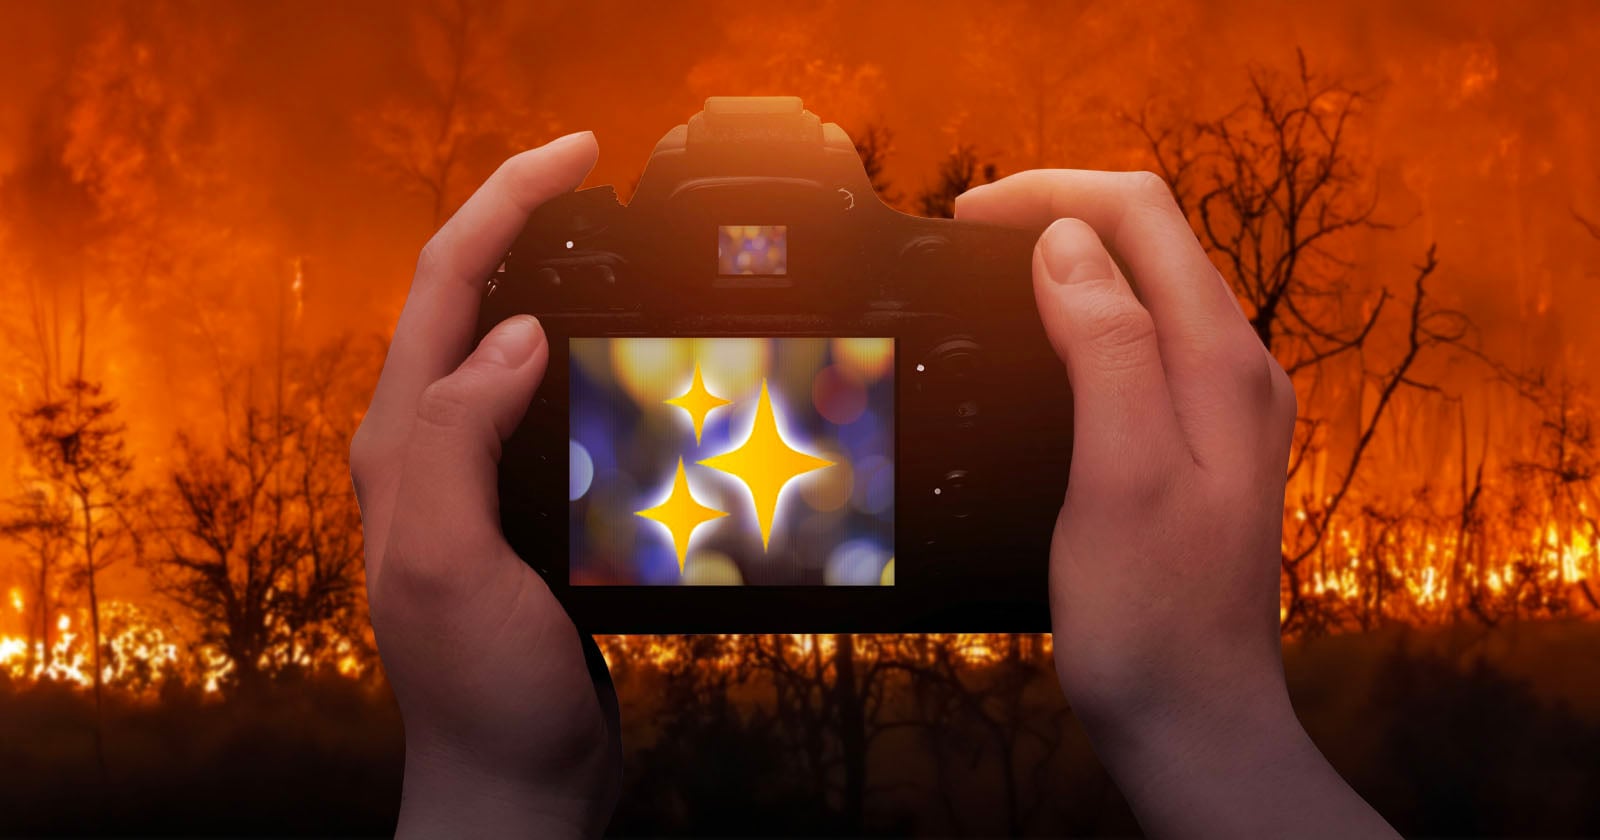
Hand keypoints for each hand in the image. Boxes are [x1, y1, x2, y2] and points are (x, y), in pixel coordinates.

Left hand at [349, 132, 619, 838]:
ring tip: (625, 257)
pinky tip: (636, 365)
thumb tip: (511, 334)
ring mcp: (476, 477)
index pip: (444, 285)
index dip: (506, 204)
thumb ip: (456, 441)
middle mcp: (429, 447)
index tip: (577, 158)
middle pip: (472, 298)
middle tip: (604, 186)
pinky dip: (591, 362)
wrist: (516, 779)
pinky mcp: (522, 508)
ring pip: (513, 346)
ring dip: (563, 286)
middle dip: (529, 225)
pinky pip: (551, 406)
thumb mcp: (447, 563)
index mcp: (403, 443)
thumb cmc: (478, 690)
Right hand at [957, 172, 1395, 838]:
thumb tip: (1068, 245)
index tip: (966, 220)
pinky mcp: (1202, 441)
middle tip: (965, 242)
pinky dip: (1087, 317)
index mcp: (1220, 361)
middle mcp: (1237, 368)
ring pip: (1149, 286)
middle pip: (1151, 238)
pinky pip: (1146, 340)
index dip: (1050, 195)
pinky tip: (1042, 348)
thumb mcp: (1120, 477)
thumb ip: (1108, 349)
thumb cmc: (1154, 619)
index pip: (1142, 213)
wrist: (1196, 720)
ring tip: (992, 279)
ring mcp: (1225, 405)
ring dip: (1072, 262)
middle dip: (1058, 214)